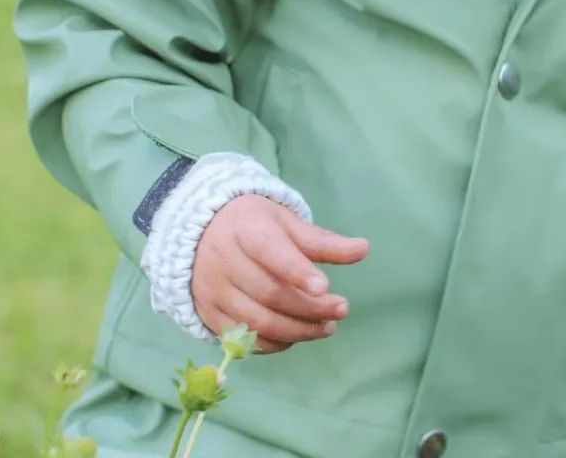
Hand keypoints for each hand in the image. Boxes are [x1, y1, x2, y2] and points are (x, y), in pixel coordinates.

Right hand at [192, 195, 368, 352]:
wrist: (201, 233)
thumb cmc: (254, 225)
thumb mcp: (286, 222)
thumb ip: (323, 241)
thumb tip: (364, 249)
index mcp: (245, 230)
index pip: (271, 252)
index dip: (297, 271)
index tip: (325, 286)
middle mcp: (224, 262)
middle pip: (269, 293)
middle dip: (309, 307)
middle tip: (342, 309)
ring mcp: (214, 292)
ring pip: (258, 321)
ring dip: (297, 330)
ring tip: (327, 327)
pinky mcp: (209, 315)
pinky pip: (244, 338)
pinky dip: (274, 342)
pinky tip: (297, 335)